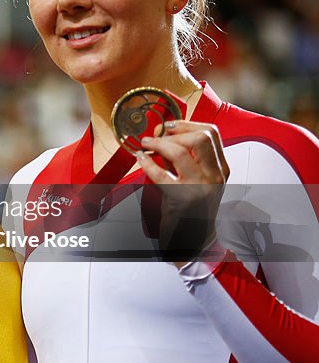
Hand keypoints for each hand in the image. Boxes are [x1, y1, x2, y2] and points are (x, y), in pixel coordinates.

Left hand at [138, 121, 229, 265]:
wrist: (193, 239)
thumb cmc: (190, 207)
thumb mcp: (195, 178)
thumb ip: (184, 157)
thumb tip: (162, 132)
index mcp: (221, 168)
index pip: (212, 133)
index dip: (188, 124)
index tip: (169, 126)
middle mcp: (215, 176)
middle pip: (201, 138)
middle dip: (175, 131)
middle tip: (156, 135)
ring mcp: (201, 187)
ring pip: (181, 152)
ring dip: (158, 143)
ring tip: (146, 144)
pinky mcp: (182, 199)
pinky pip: (161, 174)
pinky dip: (147, 162)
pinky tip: (141, 159)